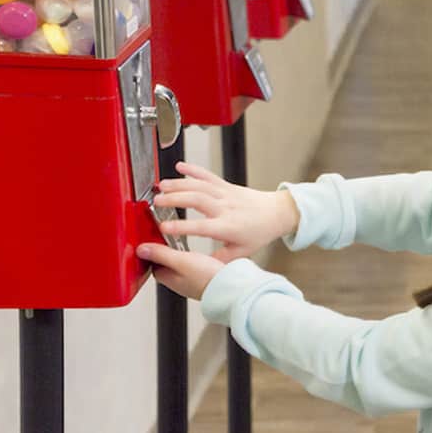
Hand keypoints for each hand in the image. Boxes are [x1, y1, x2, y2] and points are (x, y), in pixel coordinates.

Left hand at [137, 242, 223, 299]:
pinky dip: (191, 260)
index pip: (152, 264)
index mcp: (169, 279)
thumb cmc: (209, 278)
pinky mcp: (203, 280)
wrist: (232, 288)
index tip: (151, 239)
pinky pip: (192, 268)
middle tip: (164, 239)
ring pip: (178, 266)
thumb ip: (160, 254)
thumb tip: (141, 250)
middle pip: (164, 265)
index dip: (150, 251)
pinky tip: (198, 255)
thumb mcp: (181, 260)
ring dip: (178, 256)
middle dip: (163, 252)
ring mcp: (191, 282)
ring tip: (180, 244)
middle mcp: (179, 283)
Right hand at [153, 161, 300, 261]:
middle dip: (175, 199)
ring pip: (199, 186)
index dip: (181, 226)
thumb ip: (219, 260)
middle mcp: (225, 208)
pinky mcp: (226, 185)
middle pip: (197, 200)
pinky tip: (179, 166)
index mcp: (228, 227)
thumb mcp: (241, 253)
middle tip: (156, 202)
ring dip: (178, 184)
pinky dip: (193, 169)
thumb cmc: (259, 233)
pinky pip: (208, 175)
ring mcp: (225, 194)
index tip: (163, 227)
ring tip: (160, 187)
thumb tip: (199, 267)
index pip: (201, 227)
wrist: (276, 213)